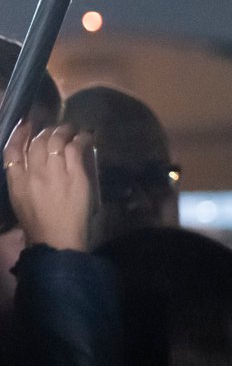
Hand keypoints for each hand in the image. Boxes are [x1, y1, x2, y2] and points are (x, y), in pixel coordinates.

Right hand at [3, 121, 97, 250]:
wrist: (57, 241)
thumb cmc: (39, 227)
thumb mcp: (20, 201)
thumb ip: (22, 181)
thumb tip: (32, 165)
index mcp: (15, 181)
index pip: (12, 150)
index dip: (19, 134)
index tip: (27, 124)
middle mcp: (33, 173)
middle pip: (37, 143)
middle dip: (46, 131)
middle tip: (56, 129)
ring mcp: (54, 173)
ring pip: (56, 142)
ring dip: (64, 132)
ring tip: (71, 129)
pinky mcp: (75, 176)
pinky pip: (76, 150)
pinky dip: (80, 140)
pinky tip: (85, 137)